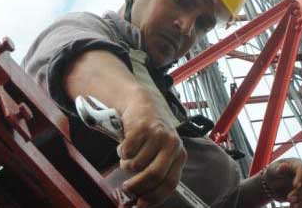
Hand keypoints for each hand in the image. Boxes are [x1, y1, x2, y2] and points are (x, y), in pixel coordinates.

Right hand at [117, 90, 186, 206]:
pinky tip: (124, 145)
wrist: (143, 104)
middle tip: (126, 187)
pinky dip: (121, 152)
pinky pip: (127, 151)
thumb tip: (140, 200)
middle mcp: (172, 144)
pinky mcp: (142, 127)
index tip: (140, 204)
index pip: (170, 183)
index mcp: (179, 154)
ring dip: (127, 165)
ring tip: (128, 157)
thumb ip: (155, 172)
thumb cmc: (151, 134)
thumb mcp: (161, 152)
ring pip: (137, 164)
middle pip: (154, 175)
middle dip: (137, 185)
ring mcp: (157, 134)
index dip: (154, 197)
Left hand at [264, 158, 301, 207]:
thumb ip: (278, 169)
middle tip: (289, 198)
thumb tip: (283, 166)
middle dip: (301, 192)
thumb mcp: (273, 169)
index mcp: (298, 165)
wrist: (275, 183)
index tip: (295, 185)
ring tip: (292, 206)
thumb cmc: (274, 173)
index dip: (300, 178)